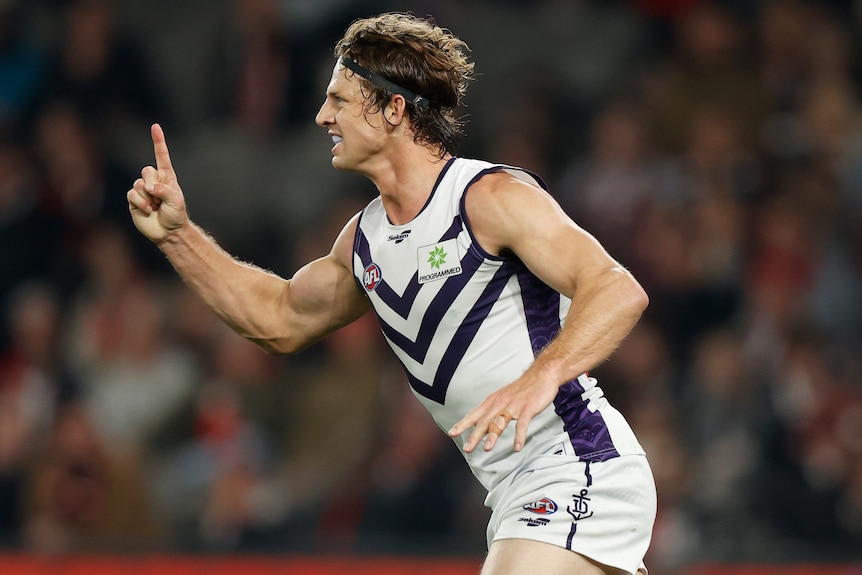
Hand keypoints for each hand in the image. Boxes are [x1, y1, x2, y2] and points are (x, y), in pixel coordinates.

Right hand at [127, 123, 187, 243]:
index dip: (158, 141)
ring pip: (138, 184)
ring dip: (148, 197)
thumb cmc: (176, 214)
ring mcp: (142, 190)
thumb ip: (163, 190)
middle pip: (146, 170)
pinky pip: (132, 194)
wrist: (168, 231)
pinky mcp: (134, 199)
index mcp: (166, 177)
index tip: (155, 127)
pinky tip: (148, 210)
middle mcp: (153, 181)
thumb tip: (148, 187)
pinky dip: (141, 203)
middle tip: (160, 198)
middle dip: (153, 184)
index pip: (161, 156)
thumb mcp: (176, 200)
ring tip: (156, 207)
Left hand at [448, 371, 559, 453]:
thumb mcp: (503, 396)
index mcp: (493, 401)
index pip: (475, 414)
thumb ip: (493, 410)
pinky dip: (519, 436)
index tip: (452, 433)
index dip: (463, 424)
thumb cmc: (523, 388)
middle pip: (485, 421)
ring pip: (500, 422)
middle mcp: (501, 403)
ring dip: (493, 436)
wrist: (542, 374)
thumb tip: (482, 424)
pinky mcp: (528, 408)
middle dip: (475, 435)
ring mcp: (514, 406)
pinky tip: (517, 447)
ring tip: (487, 449)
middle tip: (467, 448)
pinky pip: (522, 424)